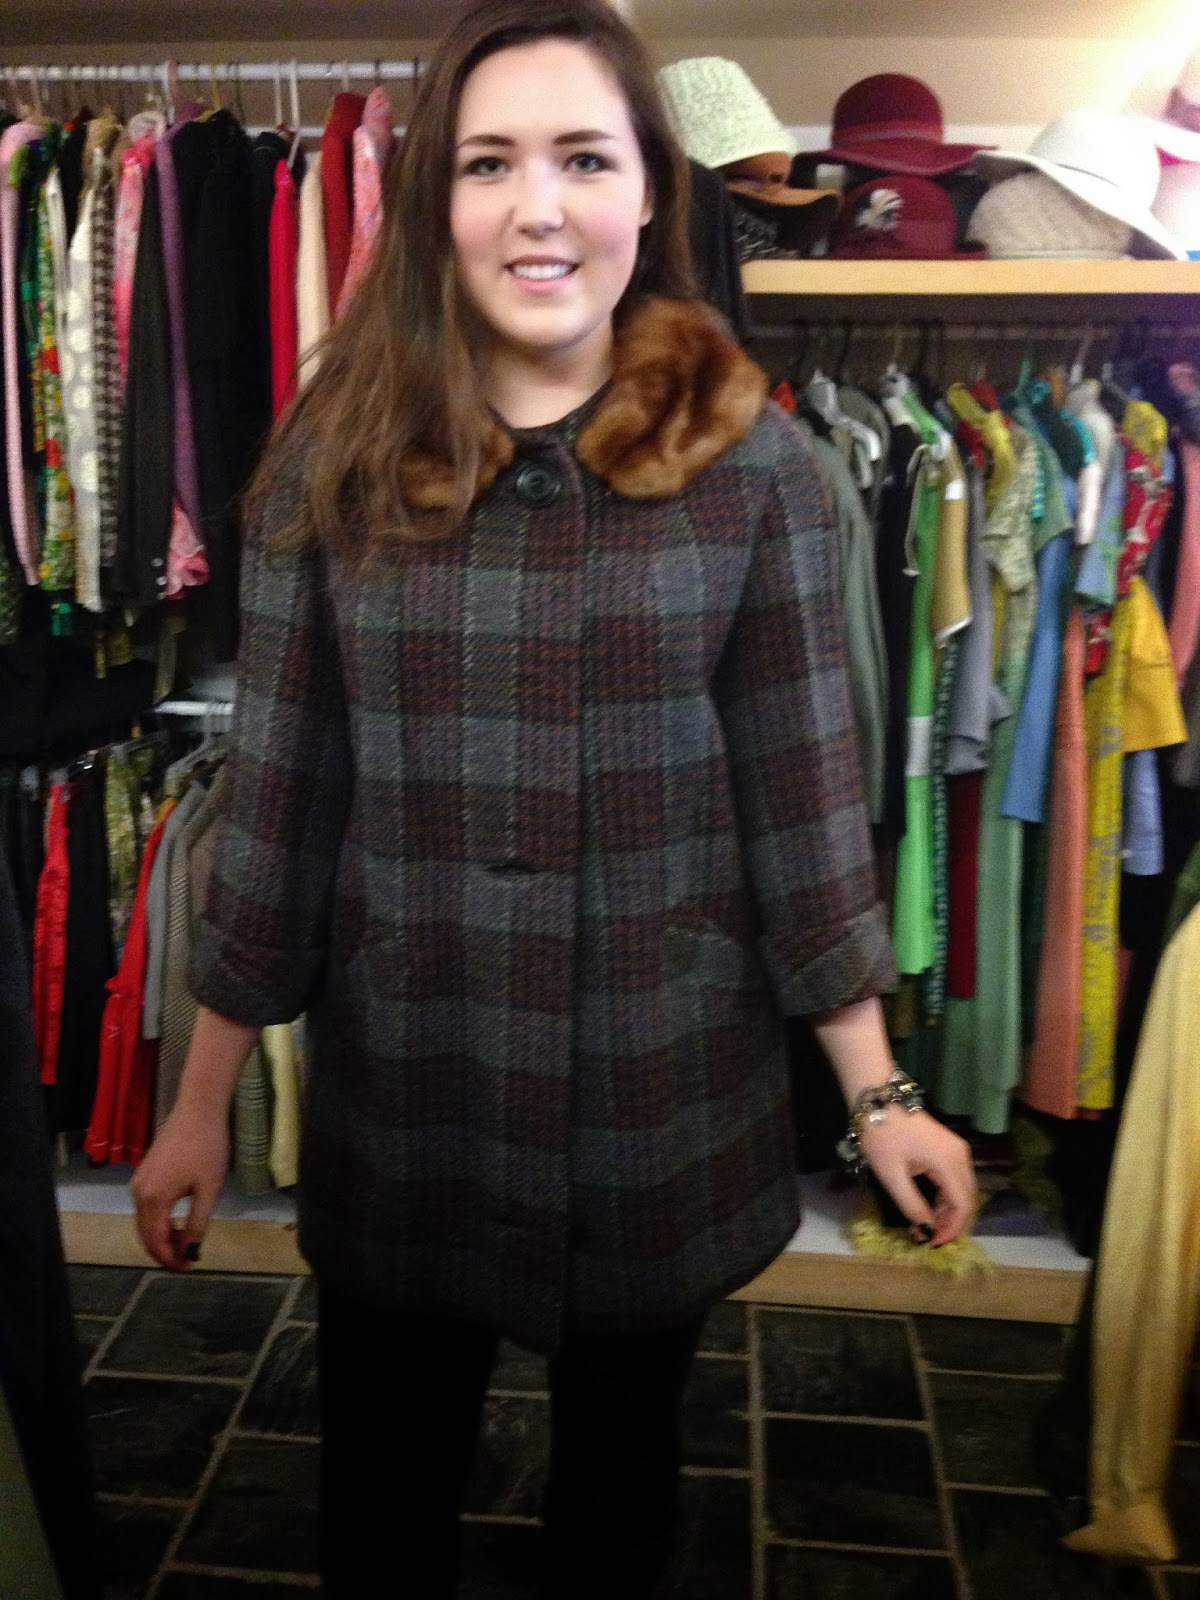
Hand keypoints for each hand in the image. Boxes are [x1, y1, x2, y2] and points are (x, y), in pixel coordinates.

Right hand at [131, 1109, 229, 1270]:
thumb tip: (191, 1252)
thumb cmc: (207, 1147)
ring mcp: (138, 1183)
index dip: (171, 1260)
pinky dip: (159, 1222)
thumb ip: (198, 1224)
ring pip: (145, 1222)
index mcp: (153, 1199)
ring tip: (186, 1246)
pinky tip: (177, 1224)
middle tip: (188, 1262)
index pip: (156, 1242)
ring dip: (162, 1238)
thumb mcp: (209, 1189)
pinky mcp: (144, 1174)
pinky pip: (147, 1208)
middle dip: (165, 1252)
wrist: (197, 1110)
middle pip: (145, 1235)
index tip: (190, 1268)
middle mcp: (138, 1193)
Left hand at [857, 1108, 975, 1246]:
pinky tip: (928, 1206)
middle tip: (926, 1237)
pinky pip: (954, 1179)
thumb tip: (926, 1231)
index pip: (963, 1205)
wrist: (876, 1099)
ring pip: (962, 1190)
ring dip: (947, 1210)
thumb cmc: (881, 1135)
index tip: (931, 1243)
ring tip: (923, 1225)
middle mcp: (960, 1156)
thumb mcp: (892, 1176)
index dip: (951, 1229)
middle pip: (967, 1198)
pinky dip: (945, 1196)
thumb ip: (912, 1205)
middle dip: (950, 1222)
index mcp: (949, 1162)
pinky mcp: (948, 1147)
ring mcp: (956, 1150)